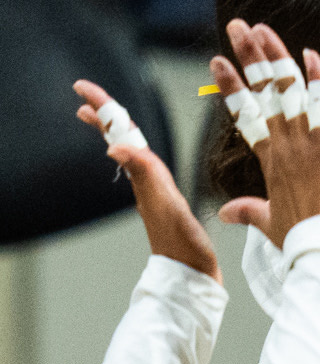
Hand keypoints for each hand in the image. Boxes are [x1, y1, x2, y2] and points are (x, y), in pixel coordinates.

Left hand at [77, 79, 216, 278]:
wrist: (193, 273)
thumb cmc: (183, 243)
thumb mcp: (164, 204)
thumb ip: (144, 174)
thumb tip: (113, 149)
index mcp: (145, 177)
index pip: (120, 134)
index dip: (103, 110)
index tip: (83, 90)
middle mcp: (145, 181)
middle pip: (121, 140)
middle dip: (104, 116)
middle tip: (84, 96)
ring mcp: (153, 191)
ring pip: (131, 151)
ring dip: (118, 131)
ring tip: (105, 118)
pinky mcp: (164, 200)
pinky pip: (146, 166)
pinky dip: (138, 151)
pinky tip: (139, 156)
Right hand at [207, 29, 319, 239]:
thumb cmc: (300, 238)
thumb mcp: (269, 222)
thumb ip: (249, 211)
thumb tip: (226, 212)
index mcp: (268, 160)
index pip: (245, 115)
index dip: (231, 87)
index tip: (218, 63)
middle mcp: (281, 145)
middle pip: (260, 92)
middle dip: (247, 56)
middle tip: (236, 26)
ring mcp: (303, 143)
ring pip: (285, 91)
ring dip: (273, 56)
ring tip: (259, 28)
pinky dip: (317, 79)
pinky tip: (310, 53)